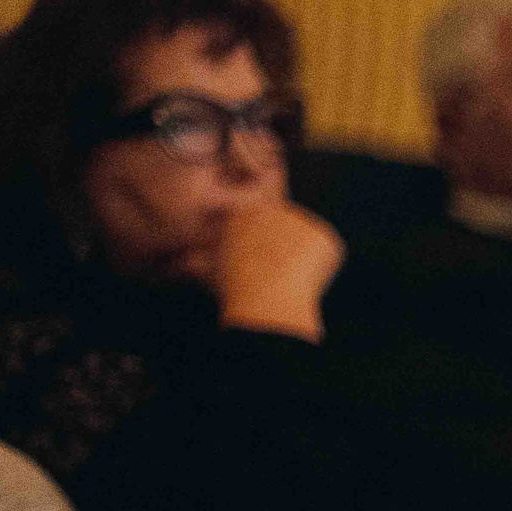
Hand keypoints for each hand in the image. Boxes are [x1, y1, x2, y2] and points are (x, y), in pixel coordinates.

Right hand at [211, 199, 344, 339]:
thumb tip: (184, 264)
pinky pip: (327, 253)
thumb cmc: (234, 293)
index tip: (258, 273)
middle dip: (283, 256)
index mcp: (241, 215)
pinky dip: (322, 269)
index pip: (260, 232)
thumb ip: (198, 262)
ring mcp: (301, 219)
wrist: (266, 301)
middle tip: (274, 280)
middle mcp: (272, 208)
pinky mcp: (324, 234)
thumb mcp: (208, 274)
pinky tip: (306, 279)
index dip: (262, 256)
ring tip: (286, 281)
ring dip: (301, 262)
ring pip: (305, 245)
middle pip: (283, 236)